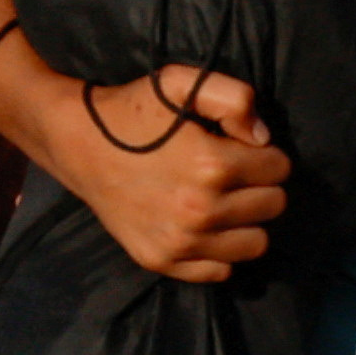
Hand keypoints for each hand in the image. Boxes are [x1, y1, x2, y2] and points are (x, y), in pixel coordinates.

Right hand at [46, 69, 291, 281]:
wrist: (76, 144)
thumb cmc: (131, 111)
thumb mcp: (179, 83)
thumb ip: (233, 98)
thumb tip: (262, 138)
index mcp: (211, 165)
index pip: (279, 168)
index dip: (265, 154)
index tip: (238, 149)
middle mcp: (200, 210)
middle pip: (273, 205)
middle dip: (260, 185)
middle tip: (230, 173)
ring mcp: (180, 242)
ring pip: (255, 243)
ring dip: (246, 220)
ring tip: (221, 201)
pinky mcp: (162, 261)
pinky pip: (220, 271)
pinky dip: (219, 251)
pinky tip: (202, 226)